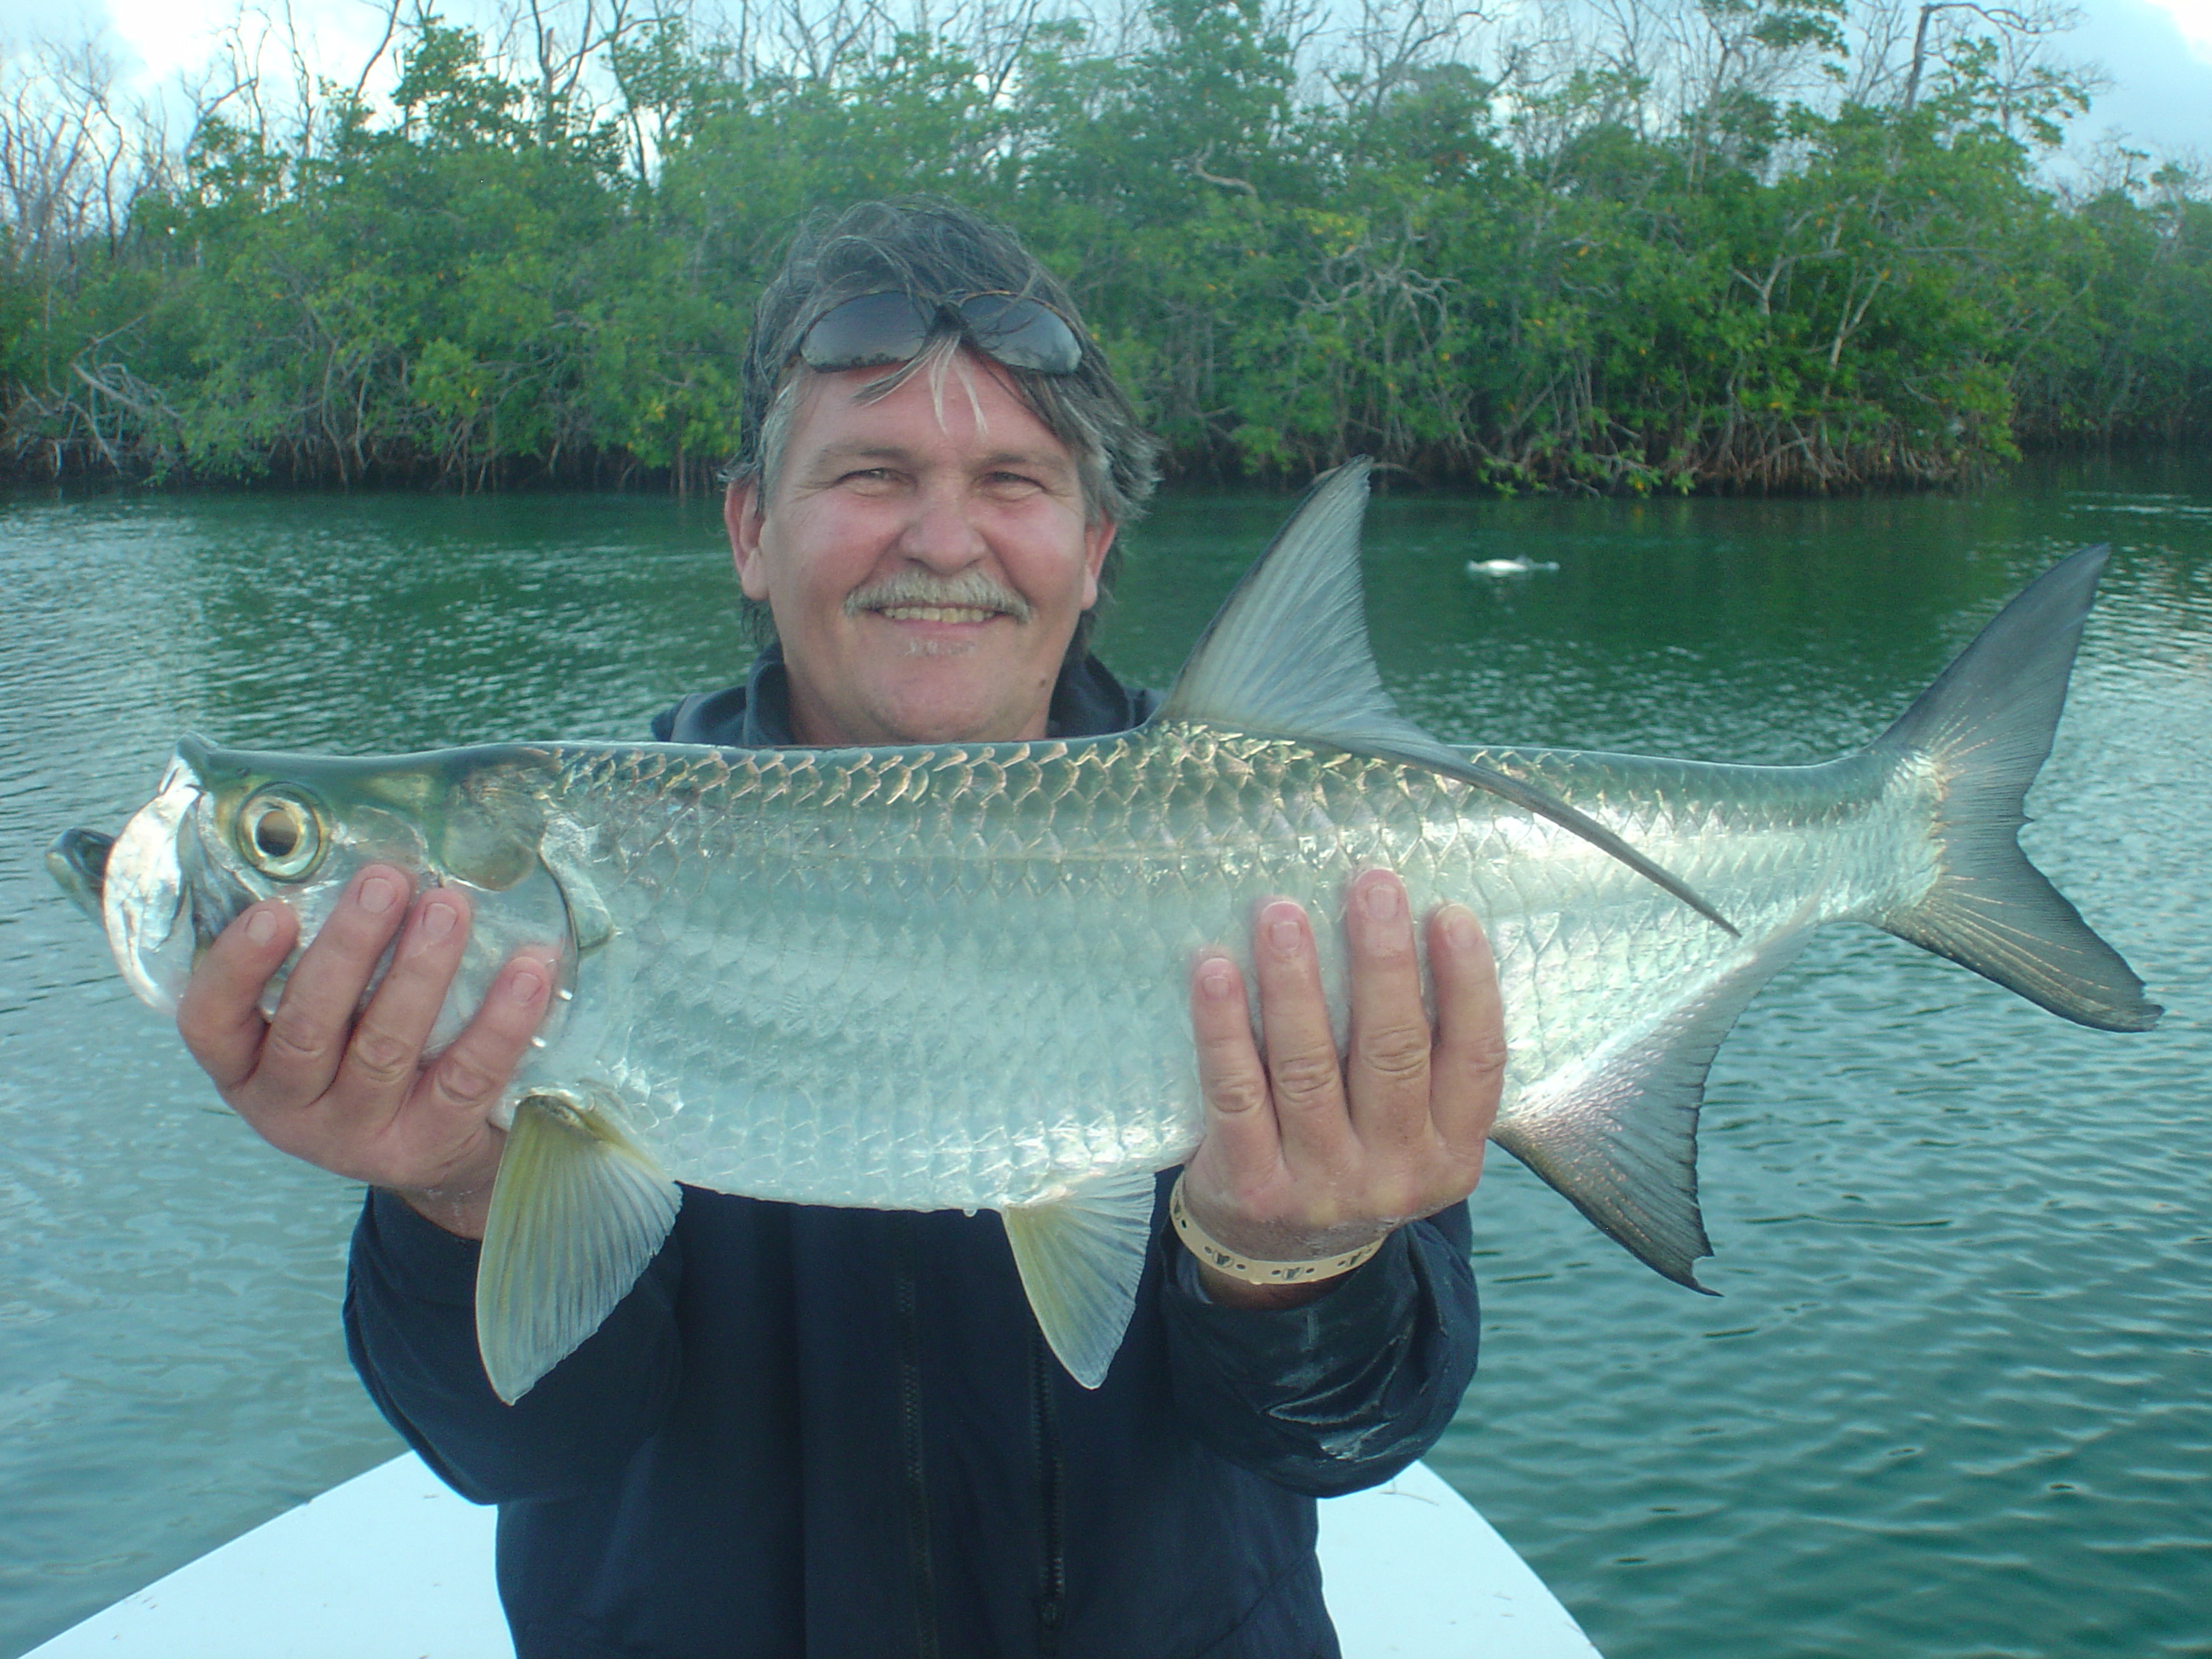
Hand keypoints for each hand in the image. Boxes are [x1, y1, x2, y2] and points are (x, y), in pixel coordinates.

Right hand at [175, 863, 558, 1238]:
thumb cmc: (363, 1054)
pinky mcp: (429, 1145)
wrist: (432, 1156)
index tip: (274, 910)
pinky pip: (466, 1078)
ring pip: (385, 1049)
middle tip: (386, 882)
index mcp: (245, 1067)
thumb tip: (364, 861)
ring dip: (421, 971)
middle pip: (309, 1028)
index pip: (211, 1023)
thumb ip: (322, 960)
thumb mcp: (323, 1019)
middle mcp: (290, 1107)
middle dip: (349, 949)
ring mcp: (358, 1134)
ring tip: (449, 905)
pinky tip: (528, 970)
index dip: (235, 968)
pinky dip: (500, 1021)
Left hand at [1180, 869, 1503, 1309]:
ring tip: (1282, 912)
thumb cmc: (1353, 1156)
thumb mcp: (1411, 1131)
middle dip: (1381, 962)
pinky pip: (1234, 1093)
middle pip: (1393, 1053)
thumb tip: (1407, 928)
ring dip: (1294, 982)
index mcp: (1452, 1152)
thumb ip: (1421, 1059)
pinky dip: (1222, 1028)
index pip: (1476, 1060)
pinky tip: (1215, 971)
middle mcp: (1396, 1172)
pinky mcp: (1252, 1185)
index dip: (1468, 985)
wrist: (1280, 1262)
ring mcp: (1322, 1184)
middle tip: (1370, 885)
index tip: (1449, 913)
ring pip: (1310, 1067)